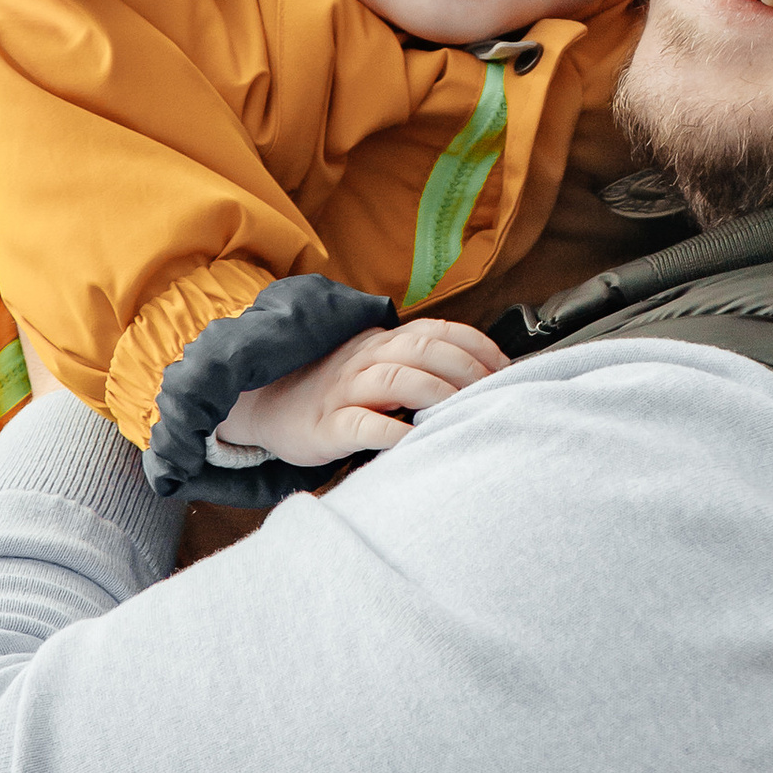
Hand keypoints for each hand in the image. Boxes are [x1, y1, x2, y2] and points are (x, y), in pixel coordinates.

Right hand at [225, 316, 504, 469]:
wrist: (266, 407)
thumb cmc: (333, 393)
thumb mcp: (375, 368)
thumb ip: (416, 366)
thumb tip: (479, 379)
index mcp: (381, 342)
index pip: (437, 330)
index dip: (476, 346)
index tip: (506, 370)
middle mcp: (364, 358)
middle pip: (423, 349)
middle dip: (466, 369)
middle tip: (494, 394)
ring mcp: (343, 390)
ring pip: (397, 378)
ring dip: (436, 393)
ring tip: (462, 413)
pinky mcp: (325, 426)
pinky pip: (362, 425)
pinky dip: (391, 433)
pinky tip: (413, 442)